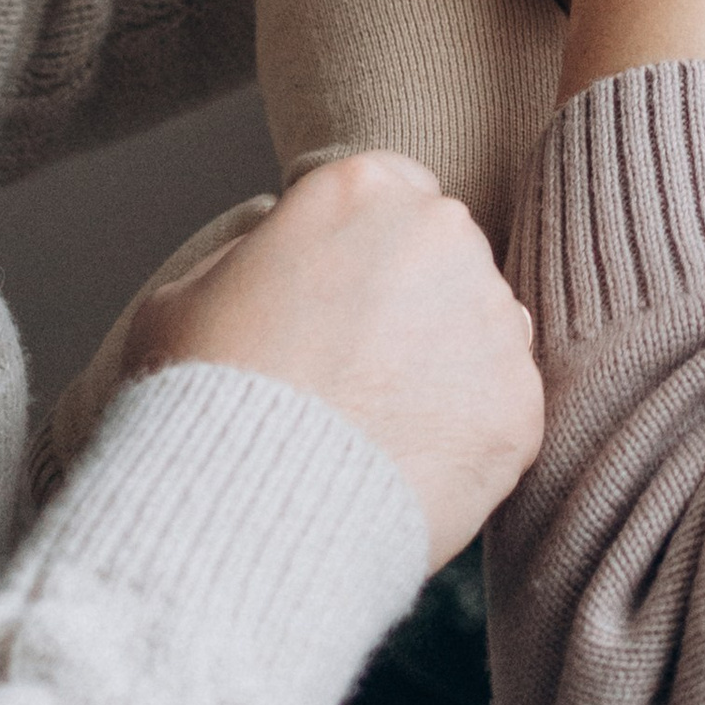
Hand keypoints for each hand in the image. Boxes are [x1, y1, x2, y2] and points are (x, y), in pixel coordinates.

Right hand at [129, 153, 543, 569]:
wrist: (243, 515)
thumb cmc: (201, 403)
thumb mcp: (185, 294)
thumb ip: (253, 254)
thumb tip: (280, 249)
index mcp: (360, 189)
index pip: (392, 192)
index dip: (365, 249)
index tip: (341, 298)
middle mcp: (441, 233)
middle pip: (444, 255)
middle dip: (411, 303)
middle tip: (353, 374)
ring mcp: (490, 316)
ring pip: (481, 328)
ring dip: (444, 366)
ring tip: (371, 430)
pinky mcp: (519, 401)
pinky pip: (501, 406)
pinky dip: (465, 436)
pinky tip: (403, 467)